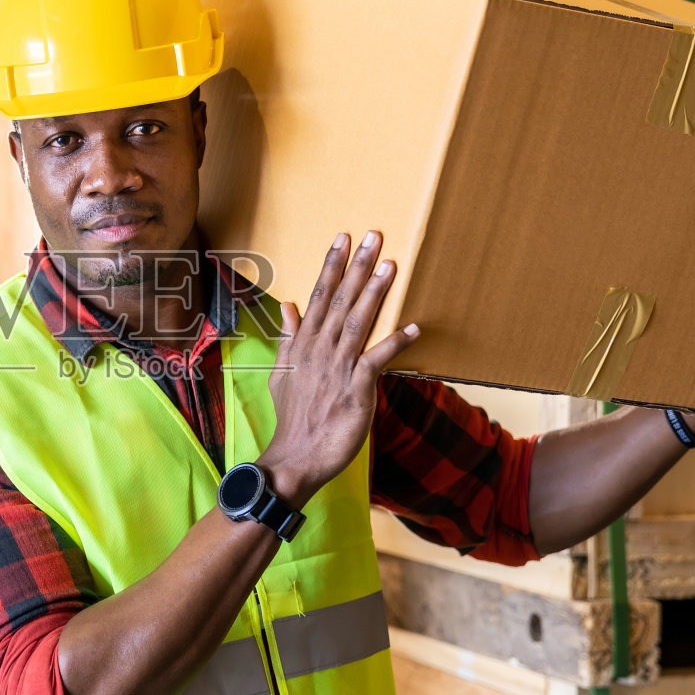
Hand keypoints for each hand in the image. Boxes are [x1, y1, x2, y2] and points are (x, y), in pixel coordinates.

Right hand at [258, 230, 419, 505]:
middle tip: (373, 237)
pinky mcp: (355, 390)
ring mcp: (337, 369)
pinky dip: (394, 344)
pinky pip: (377, 361)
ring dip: (375, 294)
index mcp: (303, 344)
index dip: (332, 266)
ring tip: (391, 266)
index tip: (343, 239)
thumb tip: (289, 306)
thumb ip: (288, 337)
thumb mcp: (282, 372)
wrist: (296, 457)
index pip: (318, 296)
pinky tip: (413, 329)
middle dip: (358, 268)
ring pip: (358, 323)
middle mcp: (320, 350)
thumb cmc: (293, 418)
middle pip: (340, 301)